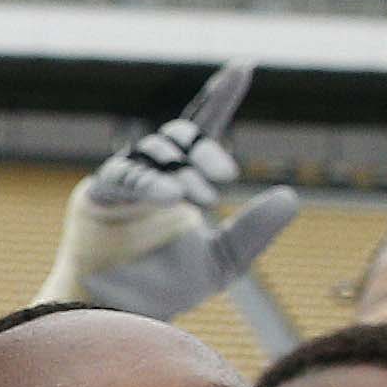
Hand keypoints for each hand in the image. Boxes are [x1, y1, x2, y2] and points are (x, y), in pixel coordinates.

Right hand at [46, 62, 296, 317]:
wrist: (122, 320)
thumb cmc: (164, 290)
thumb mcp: (223, 261)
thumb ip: (254, 230)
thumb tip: (291, 195)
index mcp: (179, 180)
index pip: (200, 128)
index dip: (220, 97)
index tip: (244, 67)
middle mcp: (150, 174)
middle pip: (179, 137)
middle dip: (204, 150)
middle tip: (226, 177)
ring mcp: (121, 183)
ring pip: (152, 153)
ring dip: (181, 169)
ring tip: (203, 197)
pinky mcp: (95, 198)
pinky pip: (122, 177)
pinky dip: (149, 183)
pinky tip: (172, 196)